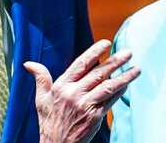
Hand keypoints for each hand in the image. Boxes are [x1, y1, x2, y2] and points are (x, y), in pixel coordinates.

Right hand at [23, 39, 139, 142]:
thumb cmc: (49, 122)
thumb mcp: (41, 99)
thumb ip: (40, 78)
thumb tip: (28, 63)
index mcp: (62, 86)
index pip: (81, 64)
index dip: (94, 52)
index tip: (106, 43)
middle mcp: (74, 94)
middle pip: (99, 73)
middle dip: (115, 61)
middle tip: (129, 53)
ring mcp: (86, 105)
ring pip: (108, 86)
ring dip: (124, 77)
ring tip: (137, 69)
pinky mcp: (95, 116)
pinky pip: (110, 101)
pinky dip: (120, 91)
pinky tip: (127, 84)